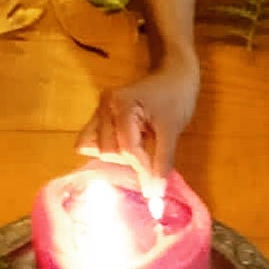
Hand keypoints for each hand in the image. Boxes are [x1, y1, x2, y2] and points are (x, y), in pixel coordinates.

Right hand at [77, 56, 200, 186]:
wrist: (175, 74)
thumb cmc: (176, 98)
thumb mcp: (172, 130)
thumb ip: (163, 162)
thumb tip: (155, 194)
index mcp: (122, 105)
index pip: (126, 148)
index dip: (141, 168)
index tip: (155, 184)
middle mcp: (104, 106)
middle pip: (105, 150)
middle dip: (127, 161)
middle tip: (147, 159)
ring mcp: (99, 109)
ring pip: (92, 146)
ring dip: (114, 156)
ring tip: (135, 153)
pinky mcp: (99, 115)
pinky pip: (91, 139)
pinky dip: (105, 149)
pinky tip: (123, 150)